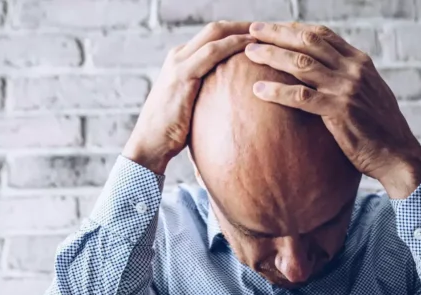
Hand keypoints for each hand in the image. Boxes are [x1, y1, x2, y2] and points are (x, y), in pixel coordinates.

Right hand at [123, 21, 253, 174]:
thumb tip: (233, 103)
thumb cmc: (173, 131)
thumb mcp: (193, 106)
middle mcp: (179, 55)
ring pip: (215, 34)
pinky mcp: (182, 75)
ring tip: (267, 33)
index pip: (213, 36)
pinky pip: (211, 53)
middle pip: (216, 28)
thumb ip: (208, 96)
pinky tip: (251, 47)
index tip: (262, 36)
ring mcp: (179, 63)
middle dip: (243, 25)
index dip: (237, 31)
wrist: (150, 143)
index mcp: (182, 60)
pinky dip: (232, 46)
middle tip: (270, 29)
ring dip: (242, 31)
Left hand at [245, 22, 420, 198]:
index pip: (323, 35)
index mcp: (361, 62)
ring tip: (249, 53)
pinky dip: (277, 90)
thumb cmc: (381, 130)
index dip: (295, 28)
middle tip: (253, 30)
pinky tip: (258, 89)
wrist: (399, 155)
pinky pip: (300, 96)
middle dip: (278, 33)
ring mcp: (346, 89)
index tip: (274, 28)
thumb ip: (350, 79)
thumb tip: (327, 74)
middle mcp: (354, 69)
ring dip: (272, 55)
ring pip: (301, 63)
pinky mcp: (339, 111)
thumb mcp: (370, 94)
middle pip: (308, 41)